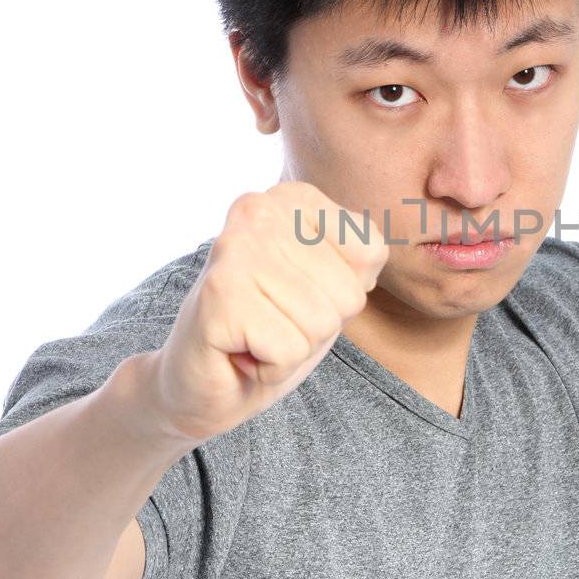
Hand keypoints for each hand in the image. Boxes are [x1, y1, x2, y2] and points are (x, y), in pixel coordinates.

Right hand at [146, 180, 388, 444]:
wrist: (204, 381)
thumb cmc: (274, 329)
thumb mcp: (333, 284)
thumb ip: (360, 258)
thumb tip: (374, 253)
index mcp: (293, 197)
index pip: (370, 253)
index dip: (345, 294)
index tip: (300, 297)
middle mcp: (260, 209)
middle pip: (348, 293)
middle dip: (319, 326)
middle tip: (273, 322)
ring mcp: (235, 248)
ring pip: (321, 323)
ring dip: (294, 347)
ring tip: (257, 335)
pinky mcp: (219, 294)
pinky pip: (290, 349)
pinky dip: (272, 366)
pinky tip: (241, 352)